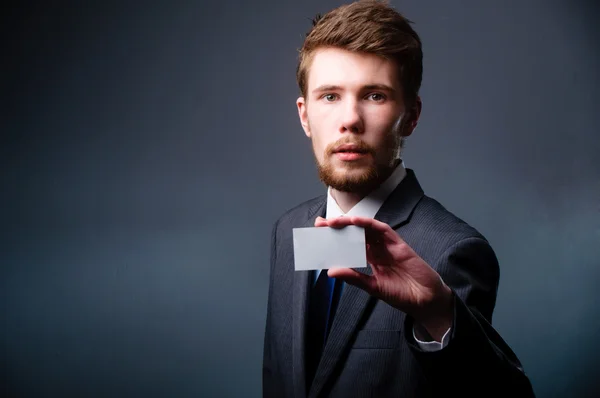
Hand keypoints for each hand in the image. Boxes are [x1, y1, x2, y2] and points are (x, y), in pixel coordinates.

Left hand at [315, 216, 453, 340]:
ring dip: (350, 223)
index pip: (350, 245)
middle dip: (338, 228)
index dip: (335, 238)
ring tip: (333, 221)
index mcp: (371, 259)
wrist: (425, 301)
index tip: (318, 235)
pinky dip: (370, 224)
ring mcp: (388, 246)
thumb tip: (330, 271)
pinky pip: (383, 230)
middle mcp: (378, 250)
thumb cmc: (401, 294)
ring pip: (366, 229)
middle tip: (320, 224)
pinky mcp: (399, 245)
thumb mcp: (373, 287)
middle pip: (355, 234)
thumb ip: (354, 277)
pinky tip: (356, 221)